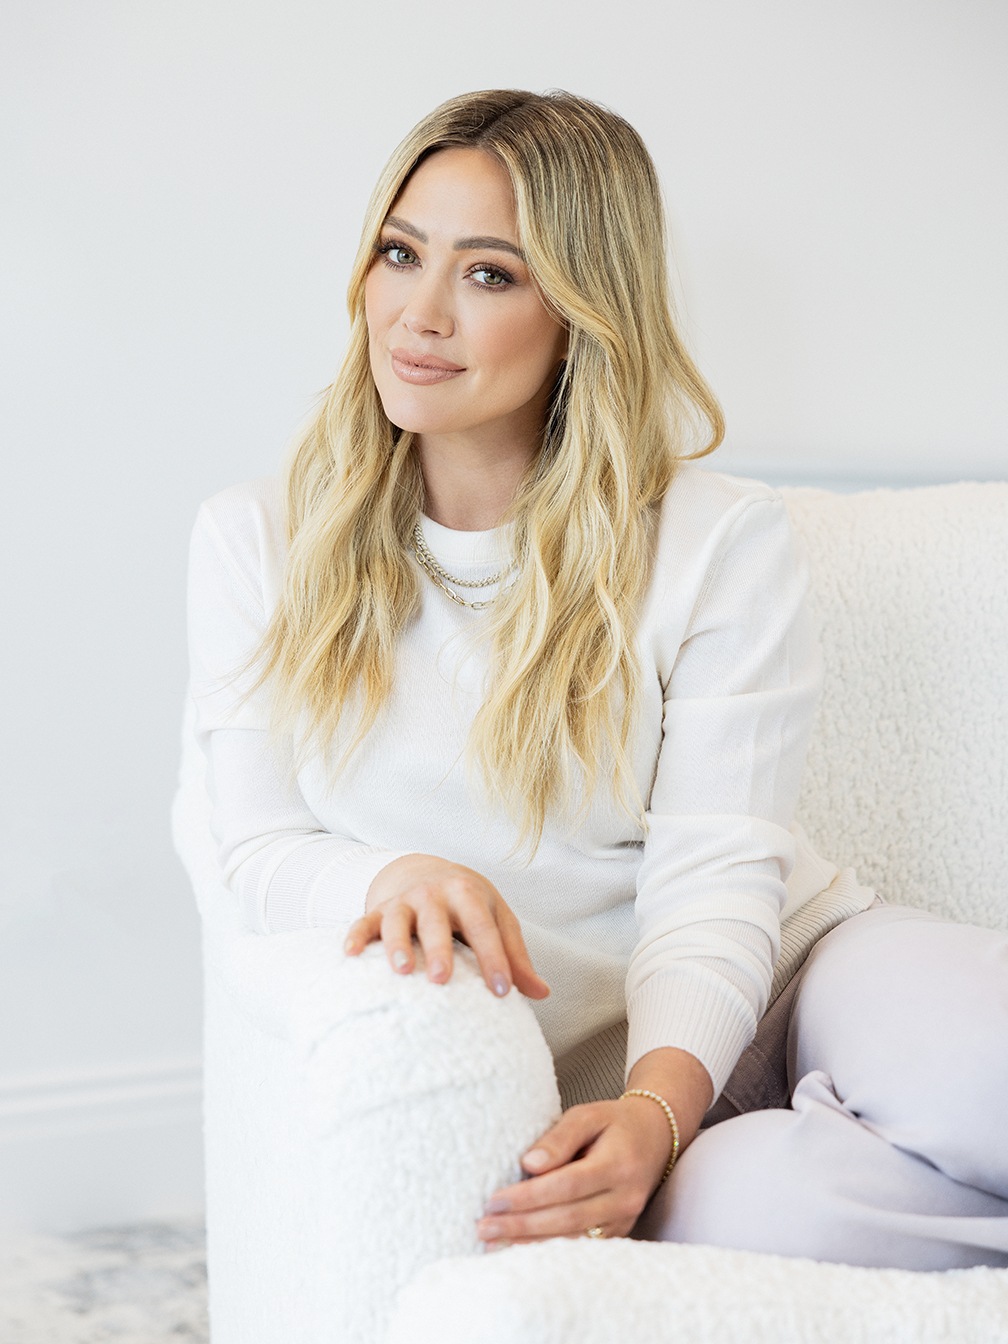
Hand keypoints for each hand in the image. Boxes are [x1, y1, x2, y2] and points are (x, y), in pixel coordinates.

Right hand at [343, 853, 549, 1000]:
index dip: (495, 959)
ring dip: (397, 944)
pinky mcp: (379, 910)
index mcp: (469, 894)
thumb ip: (515, 956)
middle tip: (442, 979)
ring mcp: (405, 901)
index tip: (503, 991)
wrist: (428, 871)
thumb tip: (541, 993)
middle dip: (439, 949)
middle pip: (437, 921)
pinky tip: (349, 955)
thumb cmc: (470, 904)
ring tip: (401, 970)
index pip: (485, 929)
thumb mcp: (497, 920)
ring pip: (398, 920)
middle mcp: (435, 894)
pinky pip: (364, 922)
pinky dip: (356, 936)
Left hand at [477, 1046, 712, 1245]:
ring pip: (573, 1239)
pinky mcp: (618, 1232)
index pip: (567, 1186)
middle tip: (484, 1228)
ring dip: (530, 1244)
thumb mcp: (588, 1115)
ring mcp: (624, 1220)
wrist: (656, 1137)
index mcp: (617, 1164)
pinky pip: (581, 1247)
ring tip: (493, 1243)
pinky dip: (549, 1250)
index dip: (529, 1196)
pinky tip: (521, 1249)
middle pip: (567, 1219)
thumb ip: (559, 1137)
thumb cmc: (615, 1123)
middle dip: (522, 1226)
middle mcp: (624, 1198)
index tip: (494, 1200)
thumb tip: (529, 1165)